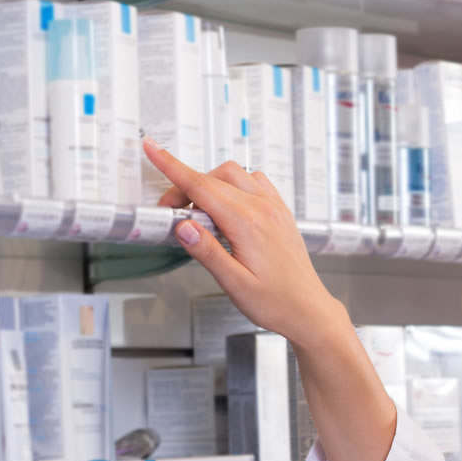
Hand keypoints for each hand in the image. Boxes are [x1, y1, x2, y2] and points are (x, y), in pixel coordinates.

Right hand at [143, 139, 344, 346]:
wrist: (309, 310)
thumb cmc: (276, 303)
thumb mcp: (234, 284)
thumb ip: (207, 253)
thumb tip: (183, 227)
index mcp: (248, 224)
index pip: (200, 187)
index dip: (171, 167)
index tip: (153, 150)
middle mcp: (263, 209)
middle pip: (212, 180)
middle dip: (184, 188)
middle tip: (171, 213)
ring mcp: (274, 207)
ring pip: (233, 174)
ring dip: (209, 183)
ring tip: (198, 212)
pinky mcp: (280, 212)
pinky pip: (254, 182)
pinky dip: (232, 185)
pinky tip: (226, 206)